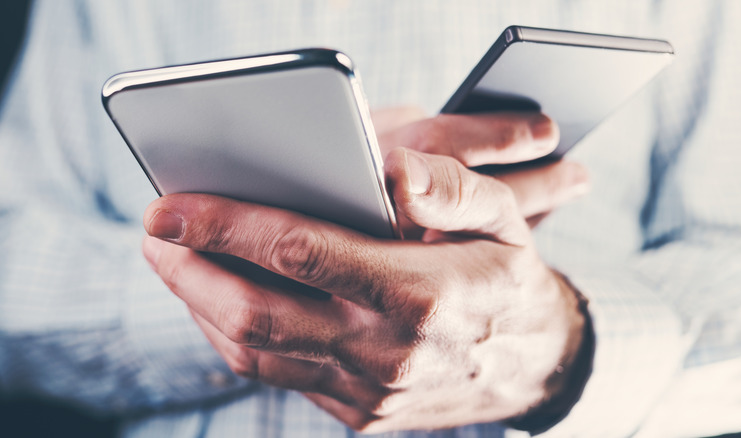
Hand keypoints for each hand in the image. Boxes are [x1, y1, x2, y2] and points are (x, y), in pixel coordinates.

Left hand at [141, 111, 588, 431]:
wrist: (533, 364)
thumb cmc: (507, 276)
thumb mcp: (505, 217)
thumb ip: (452, 187)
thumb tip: (388, 173)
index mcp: (422, 293)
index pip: (304, 253)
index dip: (229, 226)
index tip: (169, 206)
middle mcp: (386, 351)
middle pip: (258, 313)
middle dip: (192, 270)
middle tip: (156, 231)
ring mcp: (367, 390)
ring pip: (255, 351)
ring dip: (201, 304)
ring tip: (176, 259)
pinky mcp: (356, 412)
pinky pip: (276, 373)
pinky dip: (235, 334)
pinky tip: (221, 299)